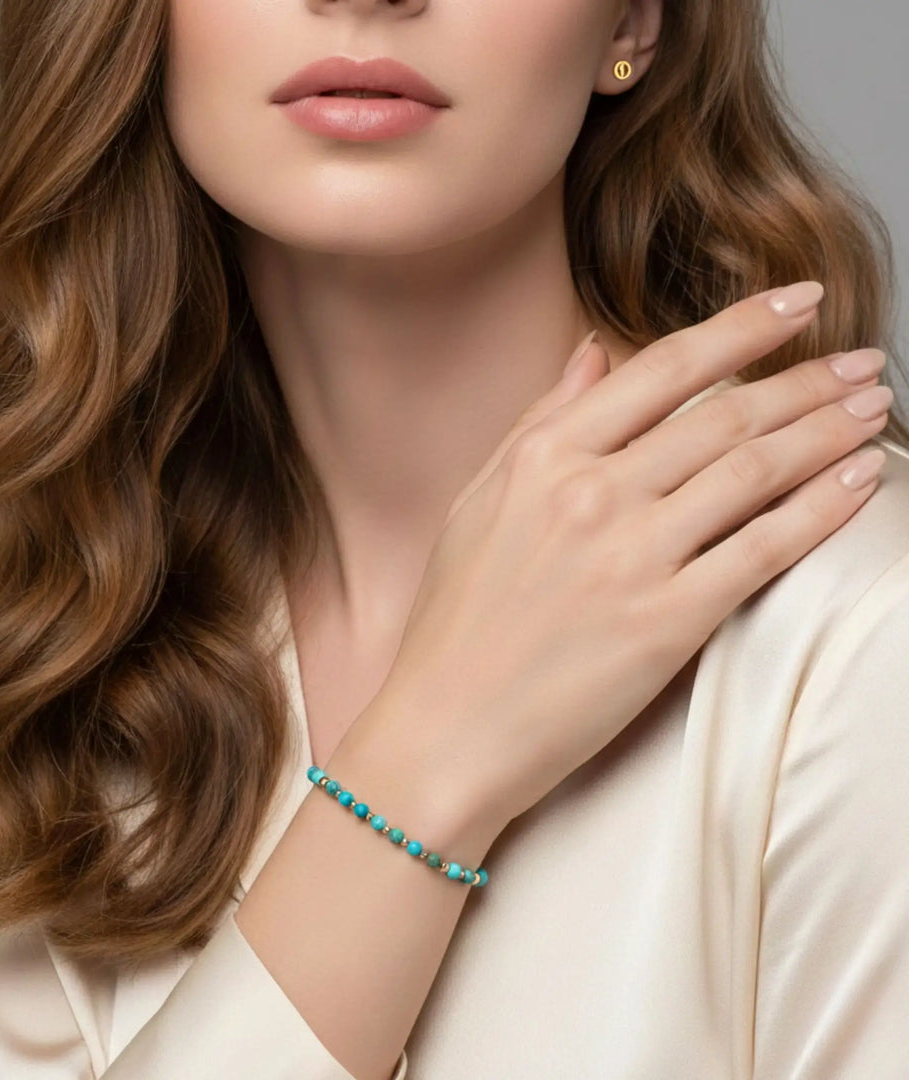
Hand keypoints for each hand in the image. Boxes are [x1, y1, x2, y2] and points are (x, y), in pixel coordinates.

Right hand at [362, 282, 889, 834]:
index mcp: (542, 458)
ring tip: (872, 410)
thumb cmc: (455, 621)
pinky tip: (860, 480)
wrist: (446, 728)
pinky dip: (821, 509)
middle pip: (724, 416)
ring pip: (754, 471)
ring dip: (827, 432)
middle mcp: (590, 495)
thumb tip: (595, 352)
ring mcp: (630, 558)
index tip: (796, 303)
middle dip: (806, 380)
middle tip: (861, 363)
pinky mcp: (666, 623)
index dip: (742, 327)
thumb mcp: (478, 502)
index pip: (663, 369)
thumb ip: (540, 421)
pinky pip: (763, 549)